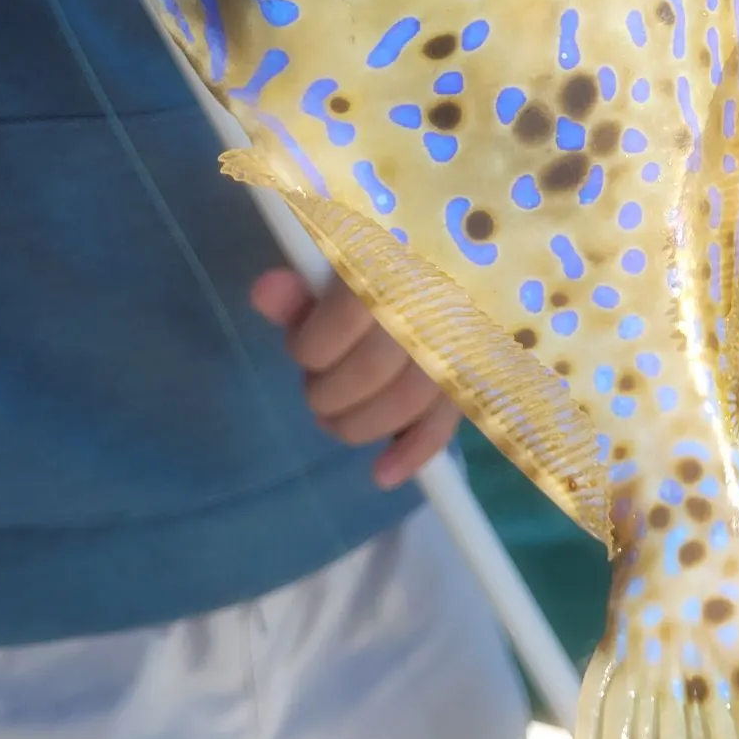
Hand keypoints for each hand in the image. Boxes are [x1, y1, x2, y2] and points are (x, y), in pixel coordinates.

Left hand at [250, 268, 460, 490]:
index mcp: (393, 269)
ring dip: (360, 423)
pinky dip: (413, 453)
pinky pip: (446, 422)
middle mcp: (430, 308)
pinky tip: (382, 474)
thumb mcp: (345, 265)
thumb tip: (264, 294)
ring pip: (407, 402)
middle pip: (371, 370)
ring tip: (335, 420)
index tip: (305, 349)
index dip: (312, 347)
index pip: (341, 322)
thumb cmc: (392, 264)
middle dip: (330, 393)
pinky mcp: (475, 379)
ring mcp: (456, 346)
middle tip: (317, 392)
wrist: (467, 265)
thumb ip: (306, 284)